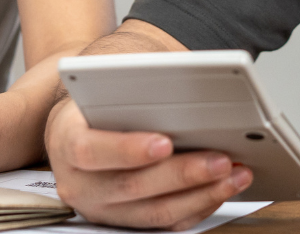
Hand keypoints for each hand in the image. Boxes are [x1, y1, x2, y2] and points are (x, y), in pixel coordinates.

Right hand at [45, 97, 251, 230]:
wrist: (76, 127)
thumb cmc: (94, 101)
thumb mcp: (99, 84)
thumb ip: (128, 86)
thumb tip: (175, 80)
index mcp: (65, 141)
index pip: (92, 151)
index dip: (128, 150)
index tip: (165, 142)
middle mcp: (79, 183)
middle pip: (133, 186)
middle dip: (182, 174)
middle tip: (220, 159)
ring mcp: (102, 208)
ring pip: (154, 212)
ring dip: (200, 194)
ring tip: (233, 174)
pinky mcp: (125, 221)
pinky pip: (165, 223)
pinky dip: (197, 207)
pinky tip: (221, 188)